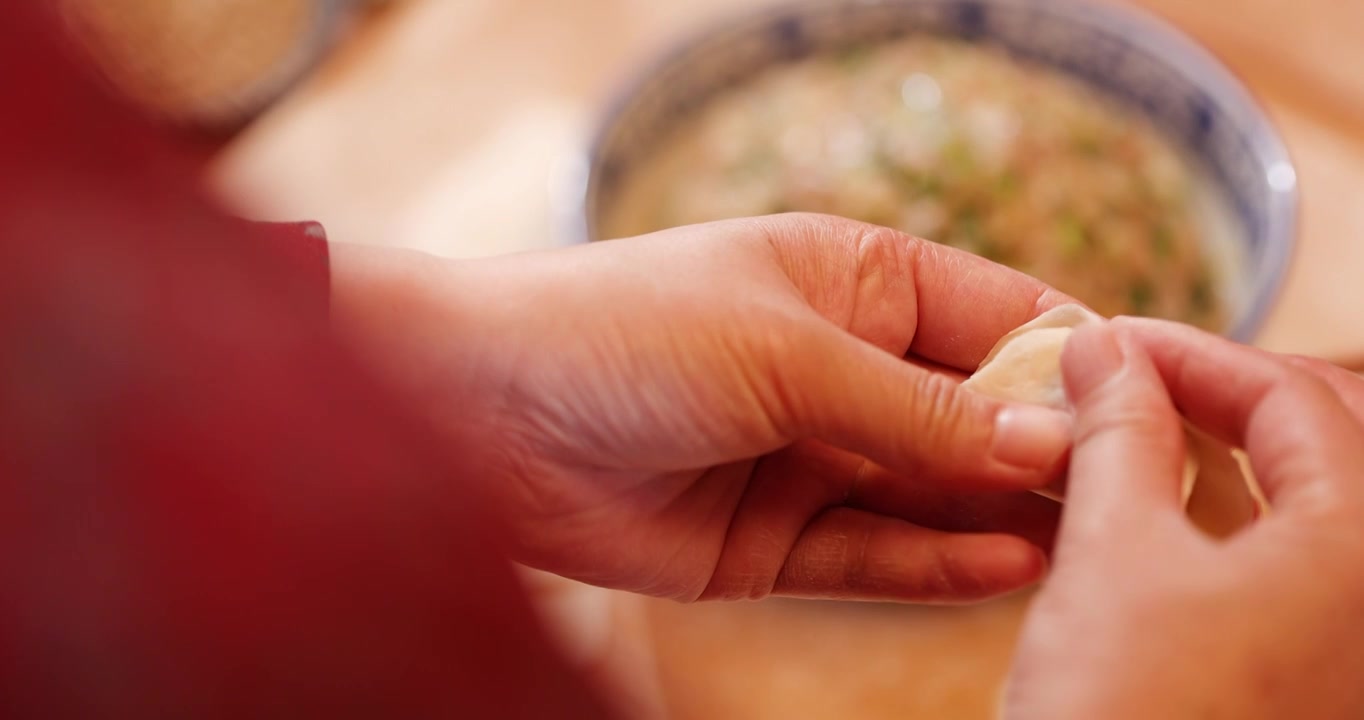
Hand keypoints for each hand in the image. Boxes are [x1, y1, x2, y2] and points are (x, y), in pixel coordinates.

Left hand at [332, 214, 1072, 602]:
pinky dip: (937, 564)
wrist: (477, 412)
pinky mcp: (776, 540)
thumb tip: (1052, 443)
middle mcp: (845, 368)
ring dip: (1004, 518)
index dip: (1070, 364)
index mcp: (856, 281)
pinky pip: (876, 555)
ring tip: (1086, 543)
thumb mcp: (786, 352)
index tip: (1144, 413)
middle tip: (1133, 502)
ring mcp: (813, 457)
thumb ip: (919, 410)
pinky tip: (1005, 566)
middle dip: (1046, 455)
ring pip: (935, 495)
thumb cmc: (625, 331)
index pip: (997, 318)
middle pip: (978, 416)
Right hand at [1004, 318, 1363, 718]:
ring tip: (1142, 437)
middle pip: (1329, 442)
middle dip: (1226, 396)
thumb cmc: (1124, 718)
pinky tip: (1169, 520)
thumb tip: (1103, 350)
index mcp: (1362, 547)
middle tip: (1130, 381)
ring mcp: (1354, 649)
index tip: (1110, 341)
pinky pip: (1301, 569)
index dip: (1192, 353)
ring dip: (1234, 456)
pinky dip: (1238, 523)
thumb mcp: (1112, 554)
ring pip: (1319, 507)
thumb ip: (1117, 433)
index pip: (1294, 397)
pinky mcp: (1320, 684)